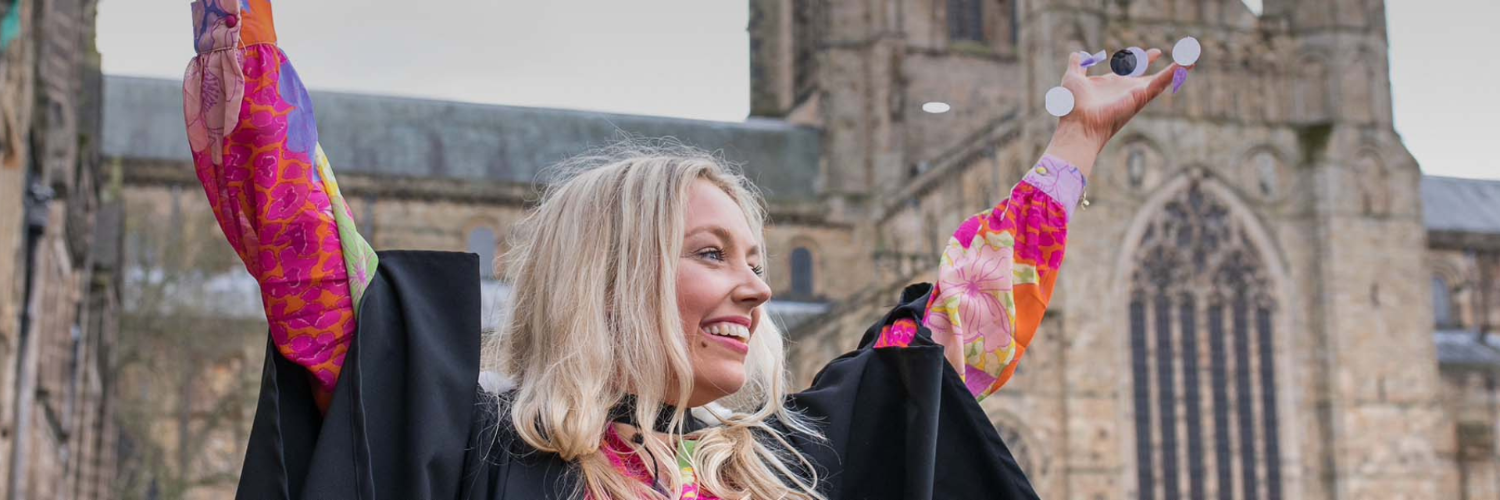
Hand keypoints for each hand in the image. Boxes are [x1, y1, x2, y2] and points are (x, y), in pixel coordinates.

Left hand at [1045, 48, 1190, 175]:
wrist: (1078, 122)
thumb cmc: (1073, 106)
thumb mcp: (1073, 78)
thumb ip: (1077, 65)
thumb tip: (1078, 54)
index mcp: (1111, 84)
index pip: (1129, 69)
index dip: (1139, 59)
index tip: (1154, 53)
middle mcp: (1125, 90)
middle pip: (1146, 75)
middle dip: (1154, 64)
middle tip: (1162, 52)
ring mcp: (1135, 94)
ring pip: (1160, 80)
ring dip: (1176, 69)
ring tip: (1191, 60)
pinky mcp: (1142, 96)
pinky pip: (1161, 82)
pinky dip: (1175, 72)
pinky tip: (1187, 64)